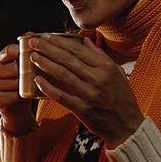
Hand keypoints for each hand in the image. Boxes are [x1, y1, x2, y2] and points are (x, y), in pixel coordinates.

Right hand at [0, 41, 34, 134]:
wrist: (18, 110)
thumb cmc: (23, 86)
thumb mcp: (25, 66)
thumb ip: (26, 50)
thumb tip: (29, 32)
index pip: (10, 50)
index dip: (22, 52)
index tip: (32, 56)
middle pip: (14, 67)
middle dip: (27, 72)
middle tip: (34, 76)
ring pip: (16, 81)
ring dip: (26, 85)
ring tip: (31, 87)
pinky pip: (15, 94)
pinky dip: (24, 96)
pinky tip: (26, 96)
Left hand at [26, 35, 143, 146]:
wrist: (127, 125)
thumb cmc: (121, 97)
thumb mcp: (116, 73)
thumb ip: (100, 56)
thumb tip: (85, 40)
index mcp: (106, 67)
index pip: (78, 50)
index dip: (60, 42)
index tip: (47, 37)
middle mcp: (98, 79)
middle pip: (68, 60)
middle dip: (48, 49)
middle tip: (34, 43)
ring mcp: (90, 94)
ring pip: (63, 75)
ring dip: (46, 64)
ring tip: (33, 57)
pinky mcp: (83, 109)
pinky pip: (61, 96)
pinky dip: (48, 87)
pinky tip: (38, 80)